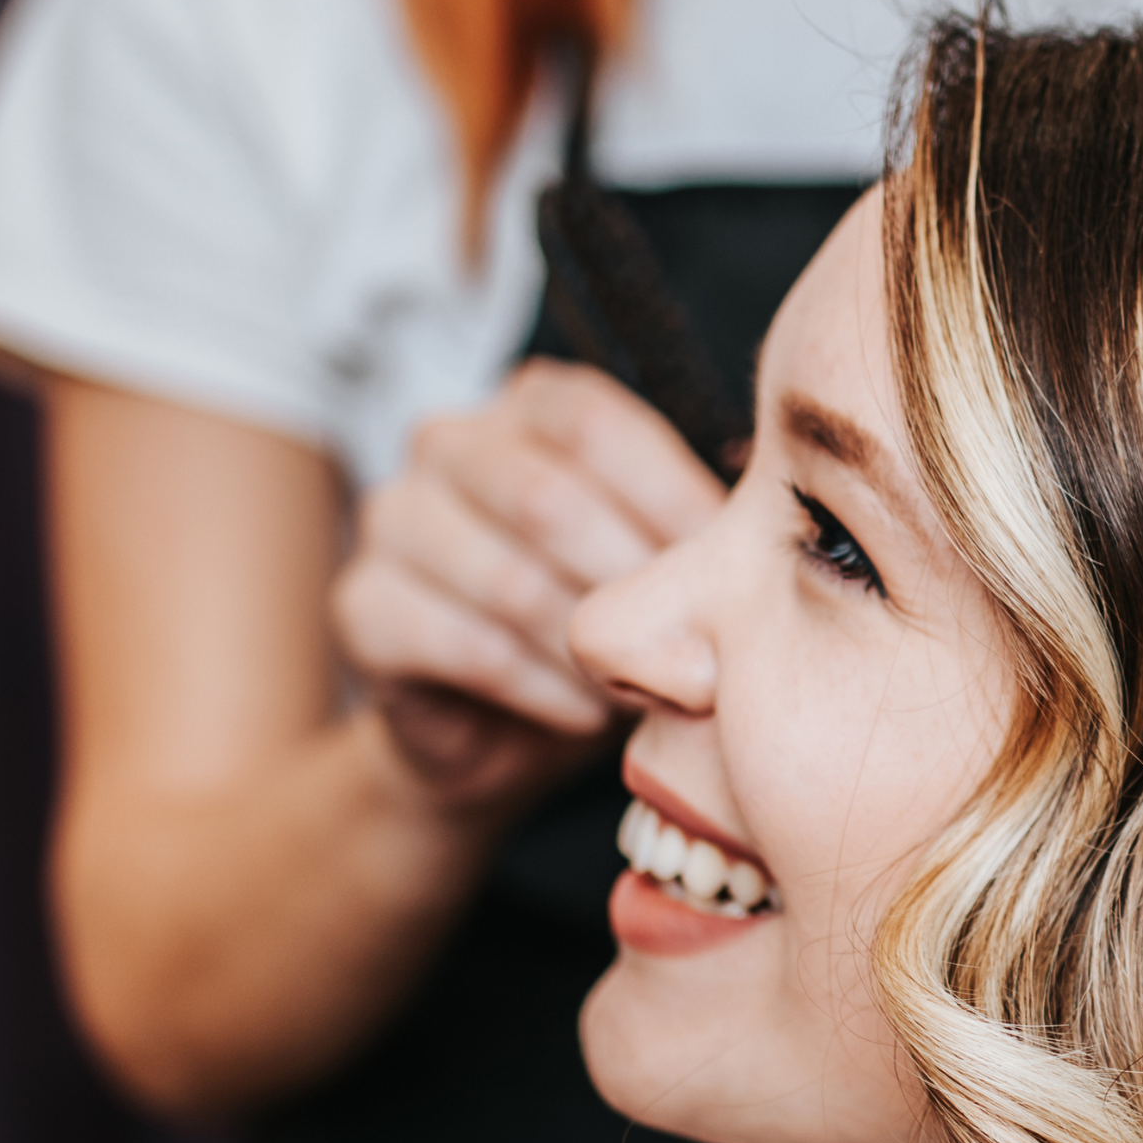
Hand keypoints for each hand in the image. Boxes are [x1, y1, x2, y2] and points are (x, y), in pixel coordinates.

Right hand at [333, 361, 729, 805]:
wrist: (507, 736)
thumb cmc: (603, 628)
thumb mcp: (663, 564)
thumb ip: (700, 525)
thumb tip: (780, 515)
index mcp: (530, 407)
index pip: (592, 421)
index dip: (667, 500)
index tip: (729, 574)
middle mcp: (449, 443)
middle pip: (544, 497)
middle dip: (628, 586)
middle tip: (683, 648)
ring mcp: (393, 519)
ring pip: (506, 579)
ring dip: (588, 649)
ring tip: (638, 690)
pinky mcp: (363, 607)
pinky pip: (466, 647)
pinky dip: (540, 689)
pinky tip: (582, 714)